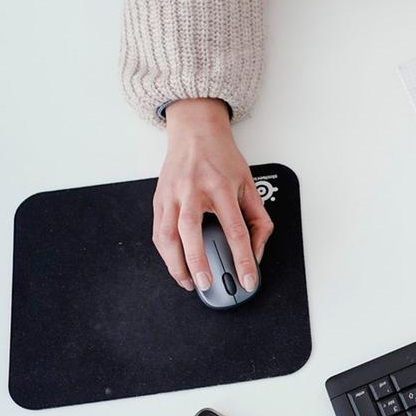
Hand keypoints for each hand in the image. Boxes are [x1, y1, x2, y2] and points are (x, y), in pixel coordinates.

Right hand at [152, 98, 272, 292]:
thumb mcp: (249, 184)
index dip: (243, 258)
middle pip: (192, 232)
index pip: (235, 230)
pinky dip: (165, 252)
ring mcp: (172, 195)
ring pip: (167, 235)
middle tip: (206, 284)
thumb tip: (257, 251)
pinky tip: (175, 264)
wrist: (195, 131)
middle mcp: (193, 190)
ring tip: (189, 282)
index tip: (248, 279)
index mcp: (221, 186)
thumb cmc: (222, 158)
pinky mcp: (158, 199)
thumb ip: (258, 218)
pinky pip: (158, 231)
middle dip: (198, 262)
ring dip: (175, 263)